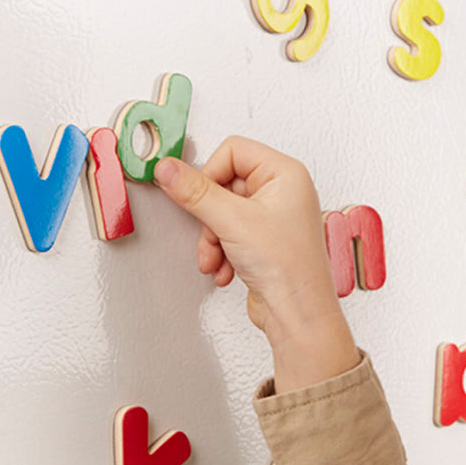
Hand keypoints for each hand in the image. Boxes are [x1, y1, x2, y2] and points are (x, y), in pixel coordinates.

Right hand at [154, 137, 359, 391]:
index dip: (210, 174)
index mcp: (285, 173)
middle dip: (210, 217)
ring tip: (216, 259)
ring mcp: (274, 217)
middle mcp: (283, 191)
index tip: (199, 197)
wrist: (298, 314)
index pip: (233, 150)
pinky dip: (221, 252)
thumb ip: (194, 192)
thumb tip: (167, 168)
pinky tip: (224, 271)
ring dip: (212, 239)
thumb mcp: (231, 221)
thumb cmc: (287, 267)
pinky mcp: (264, 241)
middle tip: (212, 234)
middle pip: (223, 184)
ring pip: (222, 212)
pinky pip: (229, 234)